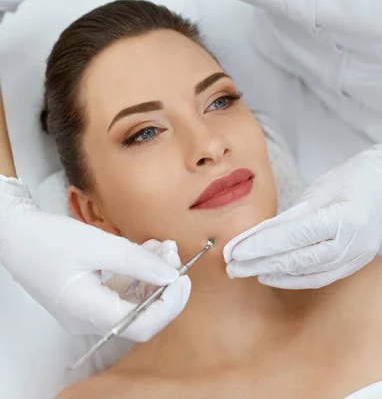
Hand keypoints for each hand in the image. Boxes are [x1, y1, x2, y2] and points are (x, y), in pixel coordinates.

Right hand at [0, 176, 189, 341]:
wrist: (17, 236)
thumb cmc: (50, 239)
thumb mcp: (98, 245)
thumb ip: (137, 261)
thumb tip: (172, 274)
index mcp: (88, 312)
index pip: (143, 325)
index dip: (170, 304)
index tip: (183, 278)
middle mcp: (89, 319)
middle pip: (140, 314)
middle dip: (163, 284)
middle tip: (173, 253)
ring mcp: (87, 310)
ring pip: (133, 300)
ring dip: (152, 274)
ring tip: (162, 246)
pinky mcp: (88, 297)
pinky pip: (120, 291)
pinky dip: (137, 272)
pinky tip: (146, 249)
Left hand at [224, 134, 381, 288]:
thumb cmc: (351, 178)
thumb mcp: (319, 189)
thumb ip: (292, 215)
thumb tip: (258, 236)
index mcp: (345, 216)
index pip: (295, 235)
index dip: (262, 245)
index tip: (235, 250)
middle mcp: (352, 242)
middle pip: (298, 258)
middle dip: (260, 263)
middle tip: (231, 265)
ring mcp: (356, 256)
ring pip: (307, 272)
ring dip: (272, 273)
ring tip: (244, 271)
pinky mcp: (354, 263)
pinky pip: (320, 277)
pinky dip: (293, 279)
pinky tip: (270, 276)